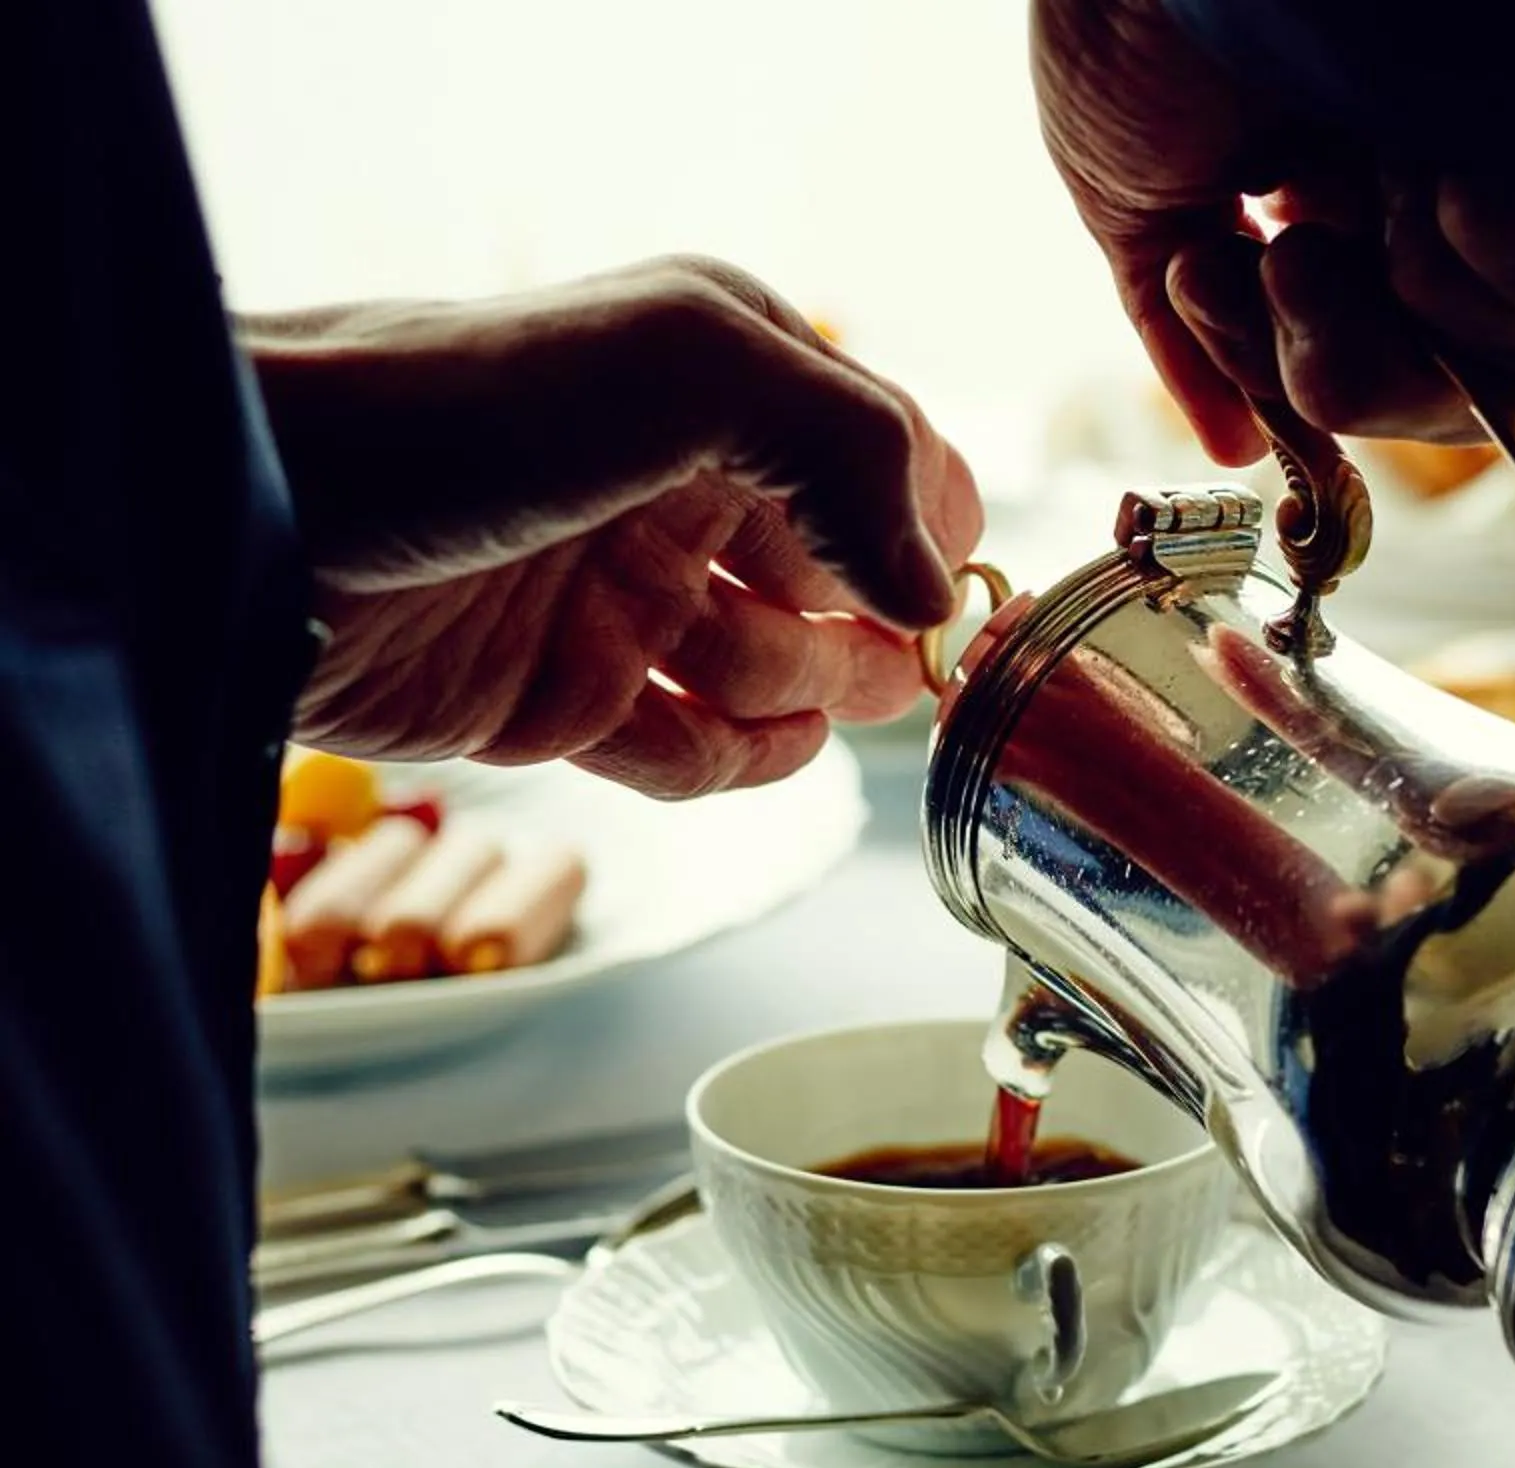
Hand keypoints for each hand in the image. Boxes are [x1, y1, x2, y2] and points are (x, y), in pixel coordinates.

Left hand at [247, 256, 981, 798]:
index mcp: (728, 378)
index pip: (893, 462)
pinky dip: (732, 761)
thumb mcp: (694, 363)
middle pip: (849, 581)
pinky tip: (744, 744)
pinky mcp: (563, 698)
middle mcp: (686, 484)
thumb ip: (854, 450)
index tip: (956, 600)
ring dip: (795, 688)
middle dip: (874, 628)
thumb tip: (929, 590)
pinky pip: (694, 753)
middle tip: (886, 660)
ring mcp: (625, 593)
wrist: (263, 514)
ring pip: (781, 672)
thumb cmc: (466, 407)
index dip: (935, 532)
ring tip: (741, 669)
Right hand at [1033, 0, 1514, 464]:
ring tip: (1338, 189)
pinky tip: (1427, 165)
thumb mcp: (1137, 195)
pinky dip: (1482, 259)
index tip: (1210, 284)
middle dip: (1337, 371)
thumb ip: (1190, 333)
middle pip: (1447, 389)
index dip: (1289, 373)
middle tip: (1285, 265)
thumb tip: (1234, 440)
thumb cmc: (1145, 14)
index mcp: (1347, 202)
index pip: (1367, 367)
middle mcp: (1442, 189)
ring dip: (1403, 310)